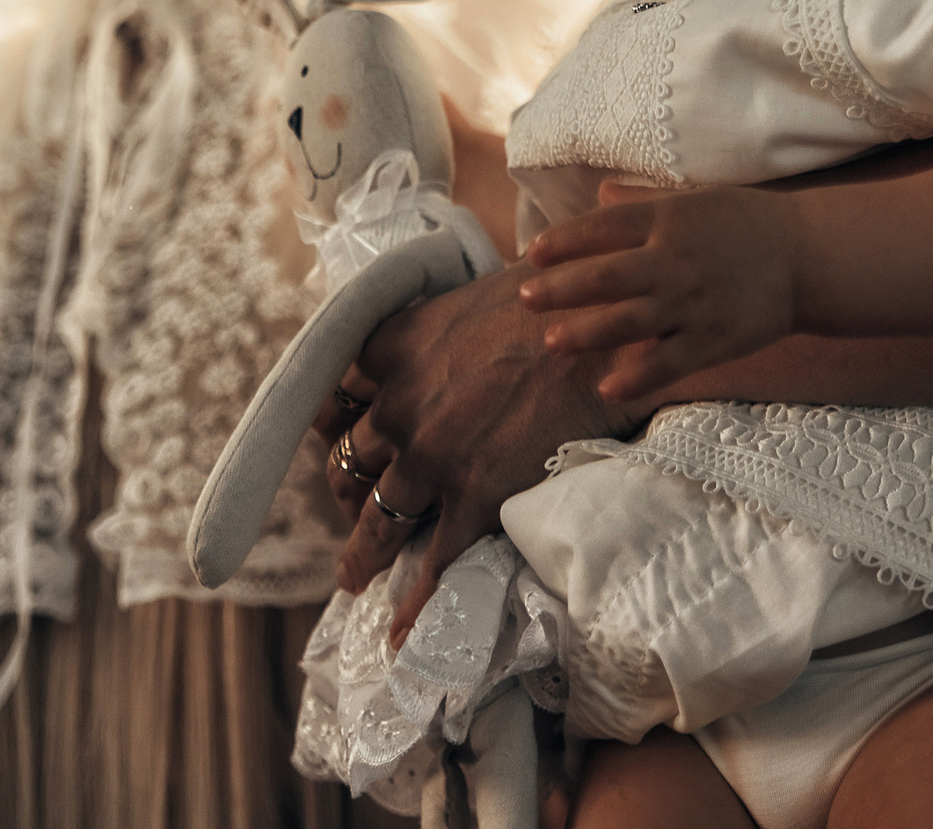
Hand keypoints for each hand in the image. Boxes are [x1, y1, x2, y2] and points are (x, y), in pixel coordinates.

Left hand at [319, 265, 636, 641]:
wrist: (599, 328)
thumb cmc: (548, 299)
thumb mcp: (466, 298)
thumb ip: (437, 329)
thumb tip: (451, 339)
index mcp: (388, 351)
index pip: (333, 401)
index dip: (333, 428)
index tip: (338, 443)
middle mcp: (397, 407)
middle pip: (348, 464)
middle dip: (345, 494)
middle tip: (351, 512)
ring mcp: (431, 458)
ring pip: (377, 521)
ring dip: (361, 555)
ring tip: (353, 577)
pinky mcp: (472, 497)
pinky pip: (434, 563)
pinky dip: (412, 606)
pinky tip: (400, 635)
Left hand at [520, 187, 805, 401]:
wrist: (809, 257)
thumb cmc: (746, 223)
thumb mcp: (693, 199)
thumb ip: (642, 201)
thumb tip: (597, 191)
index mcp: (669, 219)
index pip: (603, 228)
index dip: (564, 242)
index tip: (533, 255)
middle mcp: (675, 261)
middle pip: (605, 276)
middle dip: (560, 288)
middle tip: (525, 298)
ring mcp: (693, 304)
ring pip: (627, 322)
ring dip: (585, 333)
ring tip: (552, 341)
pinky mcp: (714, 341)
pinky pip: (668, 363)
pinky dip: (637, 377)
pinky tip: (608, 387)